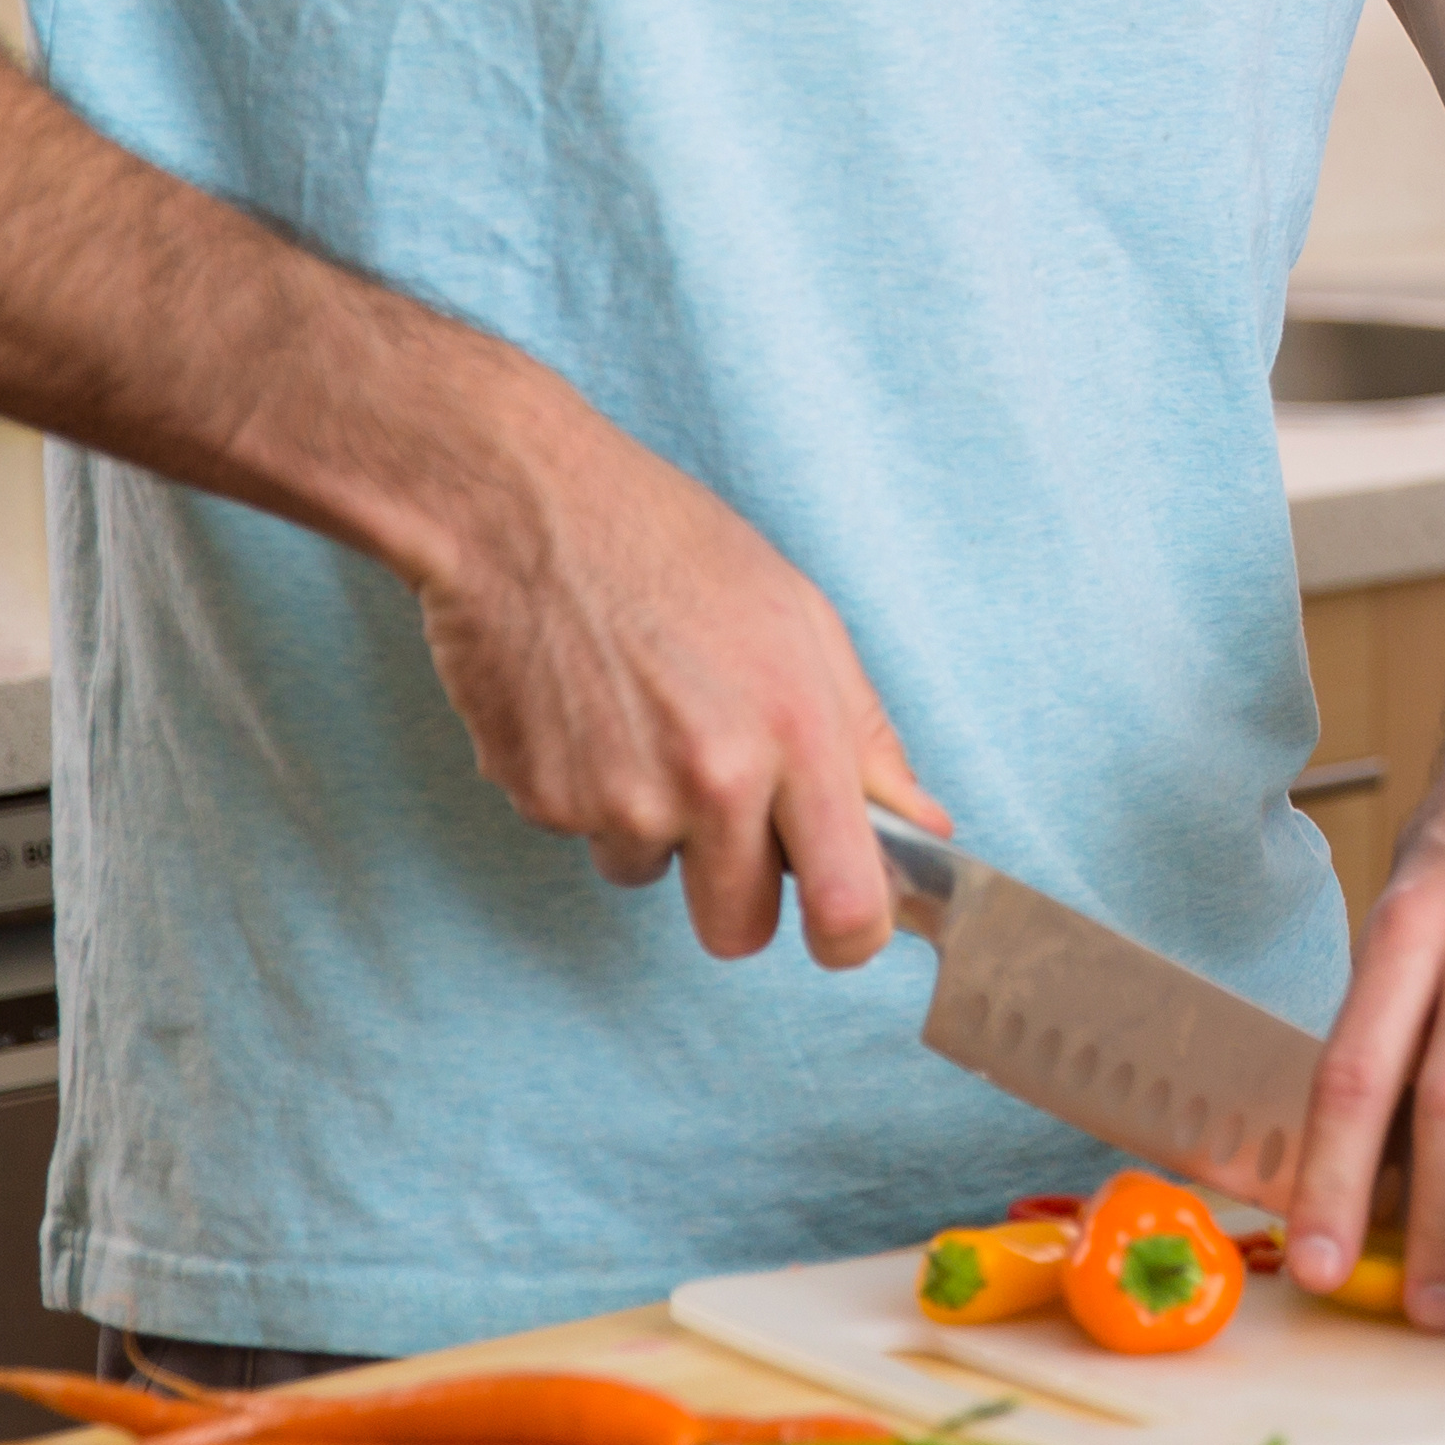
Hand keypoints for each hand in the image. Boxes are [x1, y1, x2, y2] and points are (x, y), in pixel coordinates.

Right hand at [405, 401, 947, 970]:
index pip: (847, 908)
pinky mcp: (540, 800)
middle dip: (739, 893)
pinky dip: (586, 791)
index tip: (841, 924)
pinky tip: (587, 707)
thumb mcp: (801, 619)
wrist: (521, 509)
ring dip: (654, 827)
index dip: (849, 935)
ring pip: (651, 875)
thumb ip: (867, 737)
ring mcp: (618, 799)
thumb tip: (923, 824)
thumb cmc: (669, 544)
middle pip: (738, 930)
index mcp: (794, 733)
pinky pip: (583, 834)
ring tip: (642, 718)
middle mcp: (711, 781)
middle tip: (726, 813)